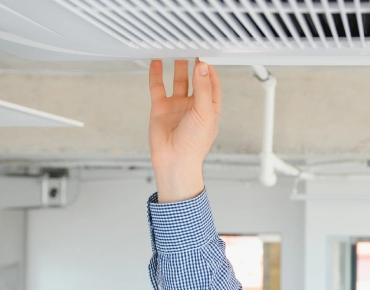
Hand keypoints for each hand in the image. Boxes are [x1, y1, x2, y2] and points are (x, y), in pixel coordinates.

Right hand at [148, 59, 220, 202]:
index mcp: (210, 108)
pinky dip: (157, 74)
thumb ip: (203, 89)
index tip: (206, 56)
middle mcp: (194, 105)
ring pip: (178, 81)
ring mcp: (177, 106)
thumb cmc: (195, 144)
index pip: (212, 83)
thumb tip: (203, 67)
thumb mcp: (205, 113)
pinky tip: (157, 63)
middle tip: (192, 49)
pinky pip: (158, 87)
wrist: (175, 160)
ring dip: (177, 67)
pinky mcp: (161, 108)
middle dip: (194, 65)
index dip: (209, 70)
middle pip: (195, 80)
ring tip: (177, 52)